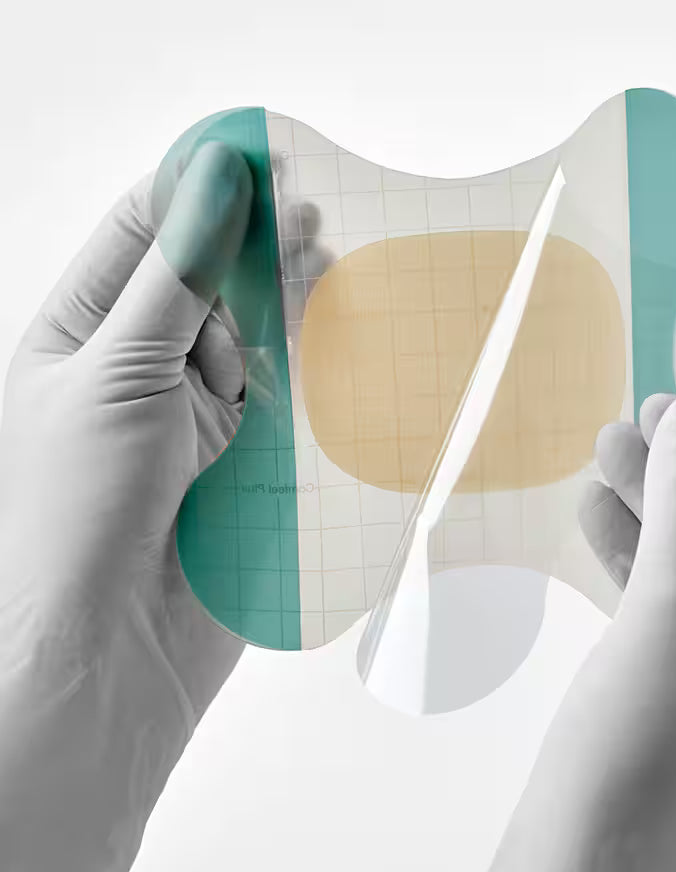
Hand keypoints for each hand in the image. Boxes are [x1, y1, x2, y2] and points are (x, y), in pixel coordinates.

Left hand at [0, 142, 252, 870]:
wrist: (110, 655)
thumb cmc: (77, 511)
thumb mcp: (116, 373)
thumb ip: (176, 280)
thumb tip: (214, 180)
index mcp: (79, 336)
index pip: (141, 238)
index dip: (196, 191)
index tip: (256, 154)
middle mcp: (138, 369)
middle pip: (206, 282)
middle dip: (251, 246)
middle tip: (306, 212)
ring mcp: (196, 416)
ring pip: (253, 336)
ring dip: (285, 302)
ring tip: (324, 260)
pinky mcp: (246, 460)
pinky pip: (284, 396)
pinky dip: (309, 363)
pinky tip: (333, 327)